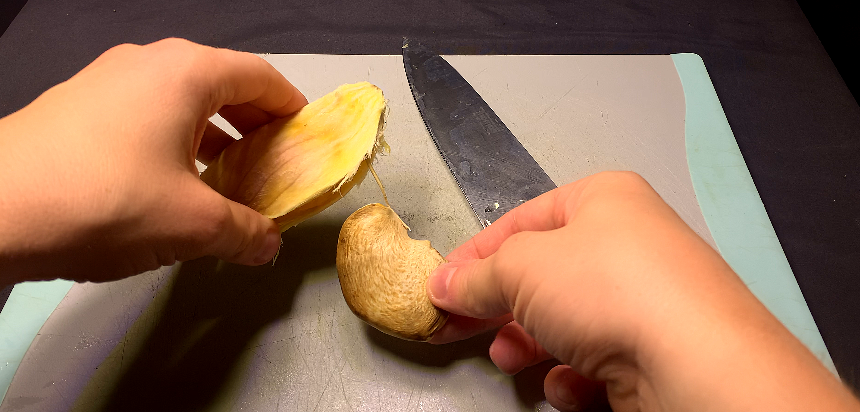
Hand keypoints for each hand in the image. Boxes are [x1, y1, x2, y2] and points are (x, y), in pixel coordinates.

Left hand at [0, 38, 306, 285]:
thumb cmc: (105, 201)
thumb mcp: (192, 224)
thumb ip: (245, 232)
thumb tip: (268, 245)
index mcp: (187, 73)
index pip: (261, 77)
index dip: (293, 108)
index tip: (308, 139)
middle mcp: (149, 64)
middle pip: (223, 86)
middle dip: (255, 127)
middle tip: (273, 166)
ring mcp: (107, 81)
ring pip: (182, 102)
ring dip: (215, 138)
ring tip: (228, 180)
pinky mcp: (77, 107)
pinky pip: (146, 115)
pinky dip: (174, 142)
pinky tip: (173, 184)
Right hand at [427, 171, 858, 410]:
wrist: (693, 360)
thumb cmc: (605, 288)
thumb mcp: (522, 268)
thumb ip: (477, 276)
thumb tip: (442, 285)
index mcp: (604, 199)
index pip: (521, 221)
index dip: (474, 255)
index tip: (439, 288)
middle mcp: (631, 241)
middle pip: (545, 274)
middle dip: (502, 306)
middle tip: (464, 330)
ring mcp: (649, 298)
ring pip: (570, 320)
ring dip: (533, 343)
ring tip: (513, 361)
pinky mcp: (659, 349)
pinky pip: (602, 356)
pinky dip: (577, 374)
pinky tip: (571, 386)